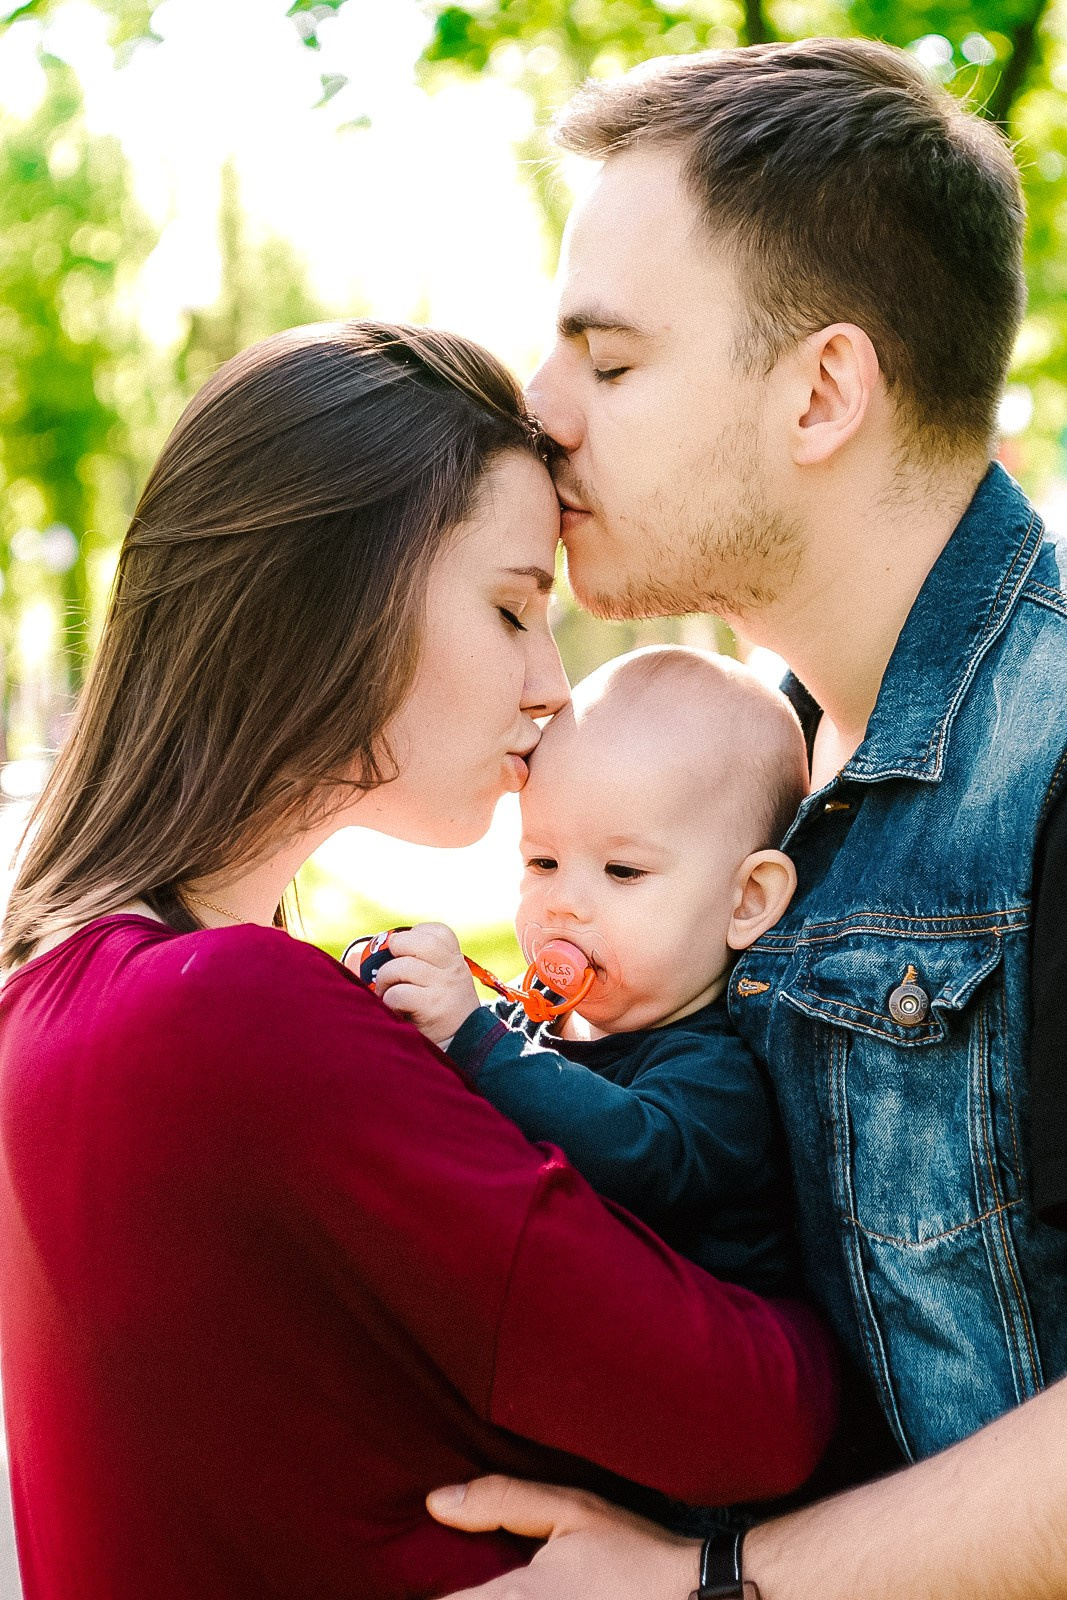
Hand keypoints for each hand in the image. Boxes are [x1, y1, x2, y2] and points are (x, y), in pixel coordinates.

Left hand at [348, 923, 478, 1045]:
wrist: (463, 1044)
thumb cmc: (442, 1010)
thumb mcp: (445, 981)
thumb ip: (425, 963)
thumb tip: (366, 955)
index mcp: (455, 960)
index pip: (437, 931)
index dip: (415, 935)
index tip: (407, 952)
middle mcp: (452, 969)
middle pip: (416, 941)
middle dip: (395, 950)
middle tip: (391, 968)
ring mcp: (443, 987)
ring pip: (400, 967)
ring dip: (385, 981)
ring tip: (387, 993)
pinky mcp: (432, 1007)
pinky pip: (398, 993)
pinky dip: (388, 1000)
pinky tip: (394, 1008)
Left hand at [426, 1476, 700, 1599]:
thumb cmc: (636, 1555)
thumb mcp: (572, 1510)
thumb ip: (500, 1501)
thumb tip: (436, 1502)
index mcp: (516, 1599)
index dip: (430, 1595)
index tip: (415, 1580)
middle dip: (461, 1597)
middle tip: (460, 1583)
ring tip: (495, 1585)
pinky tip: (530, 1596)